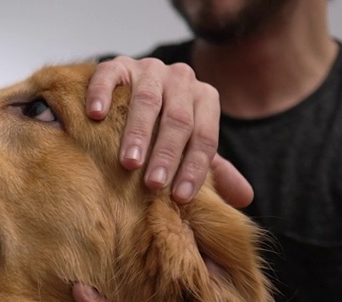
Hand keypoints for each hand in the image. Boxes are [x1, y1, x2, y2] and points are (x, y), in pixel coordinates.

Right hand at [87, 56, 252, 206]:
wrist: (135, 89)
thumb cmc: (165, 127)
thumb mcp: (192, 146)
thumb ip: (216, 171)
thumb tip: (246, 198)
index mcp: (204, 98)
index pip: (205, 136)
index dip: (194, 168)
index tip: (180, 197)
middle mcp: (181, 79)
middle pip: (178, 118)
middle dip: (167, 154)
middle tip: (154, 184)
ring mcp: (149, 69)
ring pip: (147, 99)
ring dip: (138, 133)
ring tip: (129, 162)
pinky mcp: (118, 64)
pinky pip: (110, 76)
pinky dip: (102, 94)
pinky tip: (95, 116)